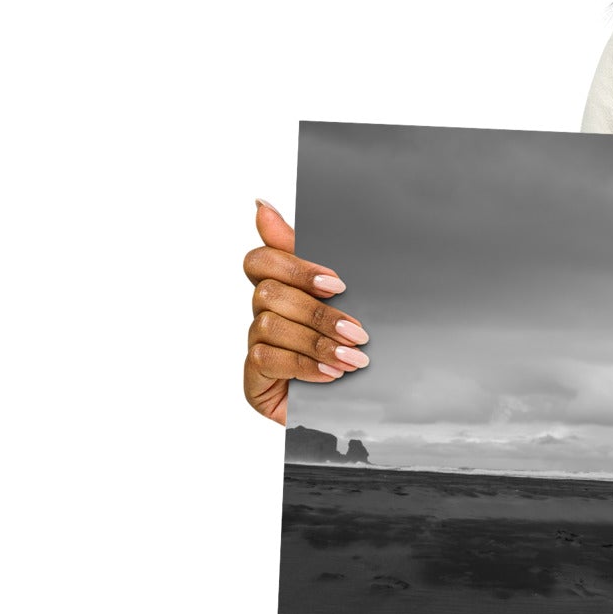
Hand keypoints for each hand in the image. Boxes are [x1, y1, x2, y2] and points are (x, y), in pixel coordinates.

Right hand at [242, 199, 369, 423]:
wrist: (357, 408)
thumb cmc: (349, 348)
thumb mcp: (344, 302)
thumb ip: (310, 258)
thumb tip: (261, 205)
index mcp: (282, 288)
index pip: (261, 260)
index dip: (295, 267)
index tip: (338, 284)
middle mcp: (263, 314)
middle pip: (269, 293)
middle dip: (318, 313)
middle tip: (358, 331)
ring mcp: (256, 345)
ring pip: (270, 325)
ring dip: (317, 342)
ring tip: (354, 359)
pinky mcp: (253, 378)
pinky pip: (267, 359)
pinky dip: (304, 366)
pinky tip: (332, 375)